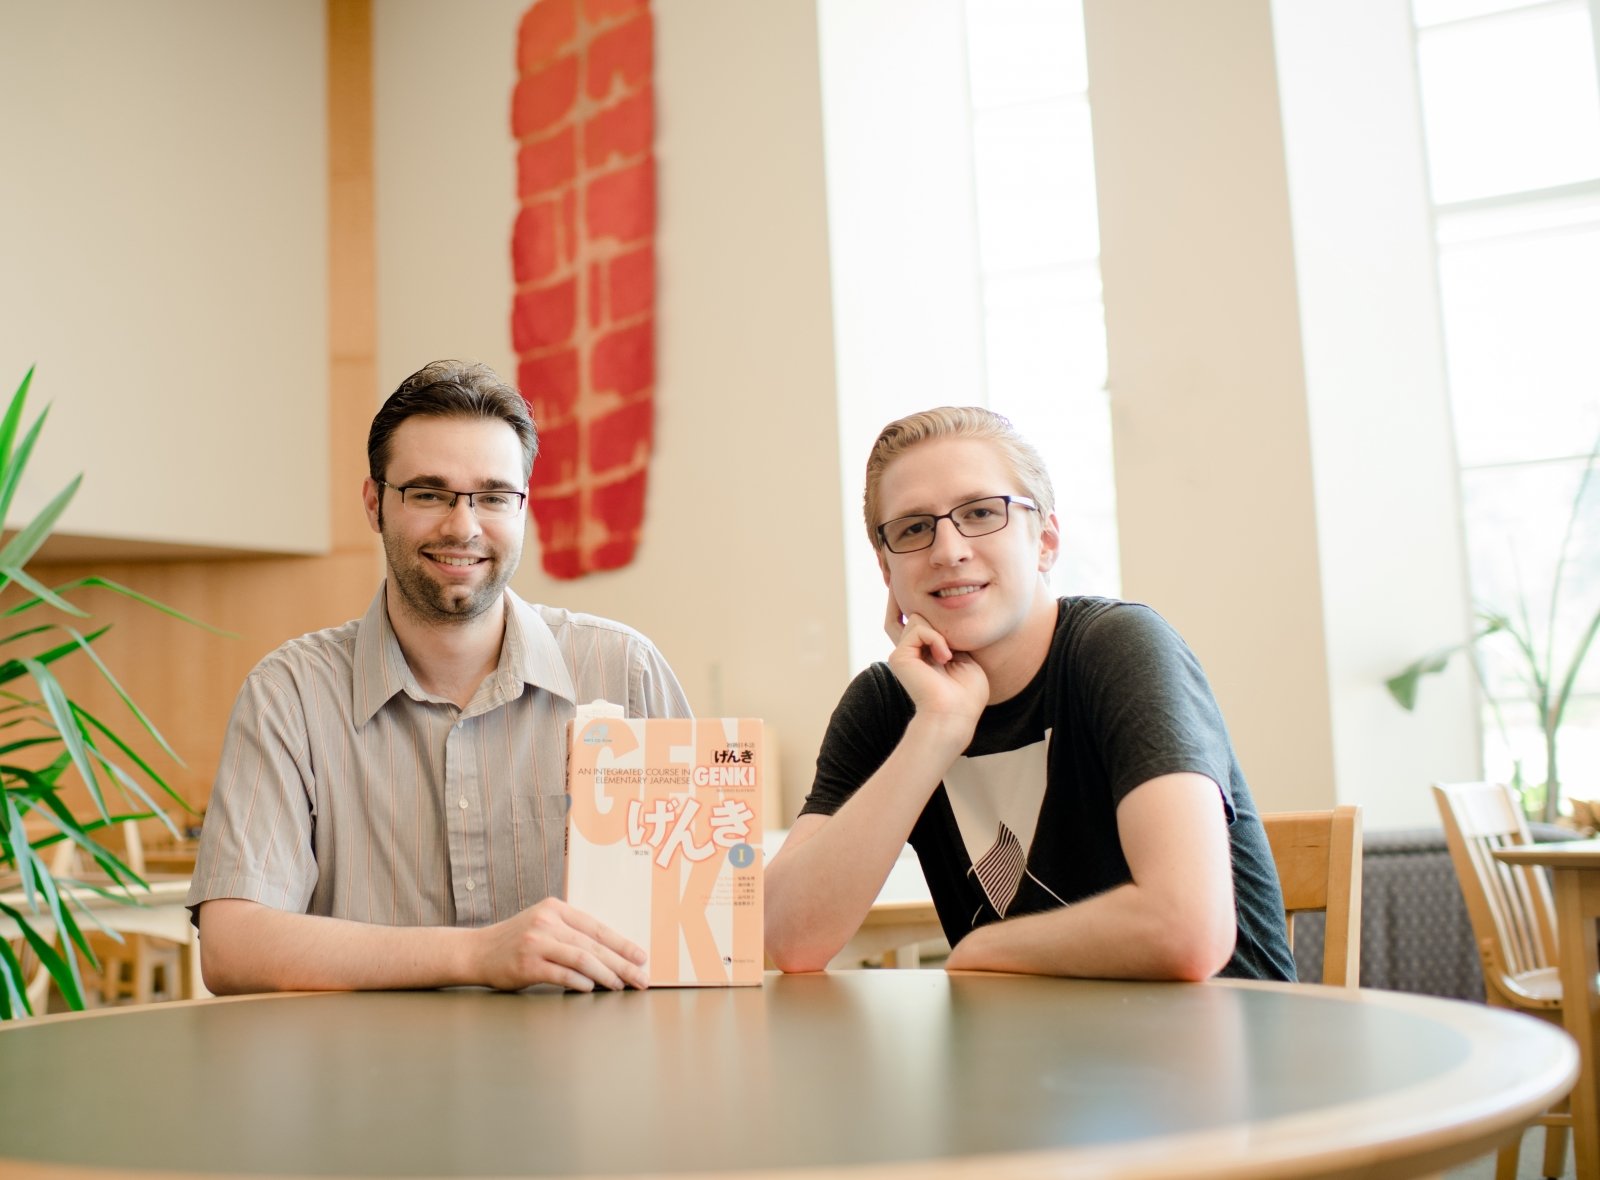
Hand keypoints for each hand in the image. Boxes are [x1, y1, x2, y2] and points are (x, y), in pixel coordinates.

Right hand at [475, 897, 648, 991]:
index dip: (622, 943)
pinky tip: (592, 988)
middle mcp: (547, 922)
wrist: (476, 951)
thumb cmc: (515, 941)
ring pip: (582, 958)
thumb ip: (570, 932)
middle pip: (593, 944)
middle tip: (640, 977)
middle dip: (621, 963)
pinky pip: (562, 973)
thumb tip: (610, 953)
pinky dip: (580, 982)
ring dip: (605, 974)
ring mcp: (536, 942)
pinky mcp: (527, 964)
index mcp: (555, 909)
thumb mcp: (542, 924)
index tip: (641, 957)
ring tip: (619, 985)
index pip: (597, 927)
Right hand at [884, 592, 986, 745]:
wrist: (954, 715)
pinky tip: (944, 657)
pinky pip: (918, 628)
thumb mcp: (965, 657)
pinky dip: (936, 639)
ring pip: (918, 618)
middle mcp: (909, 654)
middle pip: (905, 616)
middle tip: (901, 585)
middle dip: (898, 597)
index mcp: (924, 656)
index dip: (908, 606)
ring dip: (939, 632)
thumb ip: (950, 637)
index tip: (911, 587)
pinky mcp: (899, 656)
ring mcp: (902, 654)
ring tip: (948, 656)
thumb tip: (939, 619)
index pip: (913, 625)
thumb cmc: (967, 694)